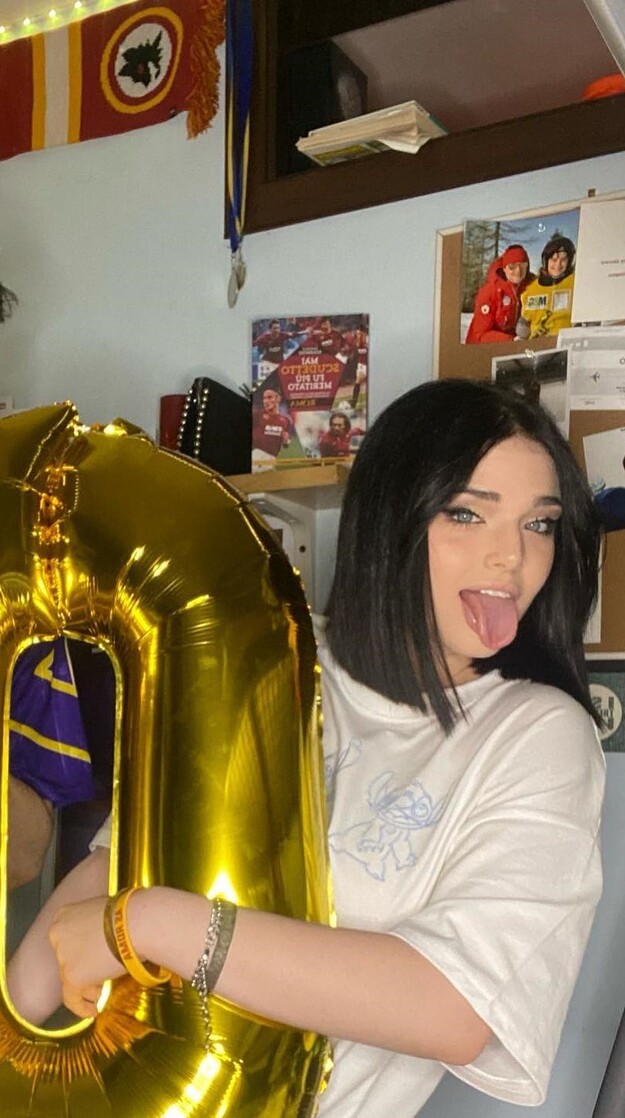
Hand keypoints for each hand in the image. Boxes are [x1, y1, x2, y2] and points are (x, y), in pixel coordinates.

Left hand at [48, 895, 124, 1016]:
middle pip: (68, 958)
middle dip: (84, 969)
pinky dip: (81, 1007)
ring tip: (102, 991)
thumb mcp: (105, 913)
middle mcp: (57, 935)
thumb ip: (96, 927)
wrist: (135, 922)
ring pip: (70, 978)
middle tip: (100, 976)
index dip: (80, 952)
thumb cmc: (129, 913)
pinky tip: (94, 1011)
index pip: (67, 939)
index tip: (92, 959)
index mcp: (63, 916)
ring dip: (87, 986)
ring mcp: (63, 956)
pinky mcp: (72, 976)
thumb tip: (104, 942)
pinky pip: (72, 998)